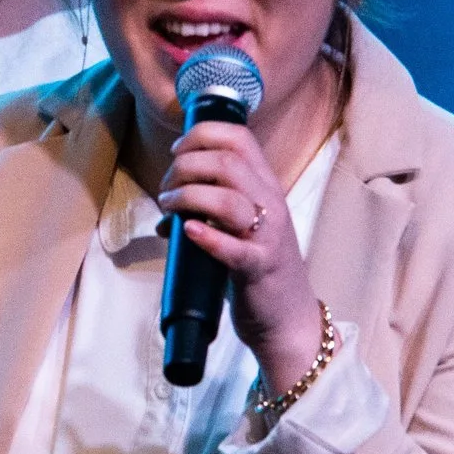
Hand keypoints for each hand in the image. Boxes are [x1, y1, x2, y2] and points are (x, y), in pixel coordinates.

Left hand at [155, 119, 323, 387]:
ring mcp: (267, 236)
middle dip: (185, 166)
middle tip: (167, 187)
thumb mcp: (240, 230)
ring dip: (188, 196)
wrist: (288, 317)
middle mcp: (270, 204)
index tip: (176, 151)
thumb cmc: (259, 269)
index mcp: (266, 187)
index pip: (239, 138)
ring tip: (169, 208)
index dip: (202, 135)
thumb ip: (210, 214)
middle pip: (227, 163)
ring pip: (228, 199)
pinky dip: (207, 237)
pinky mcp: (258, 268)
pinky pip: (234, 248)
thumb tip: (164, 219)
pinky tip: (188, 232)